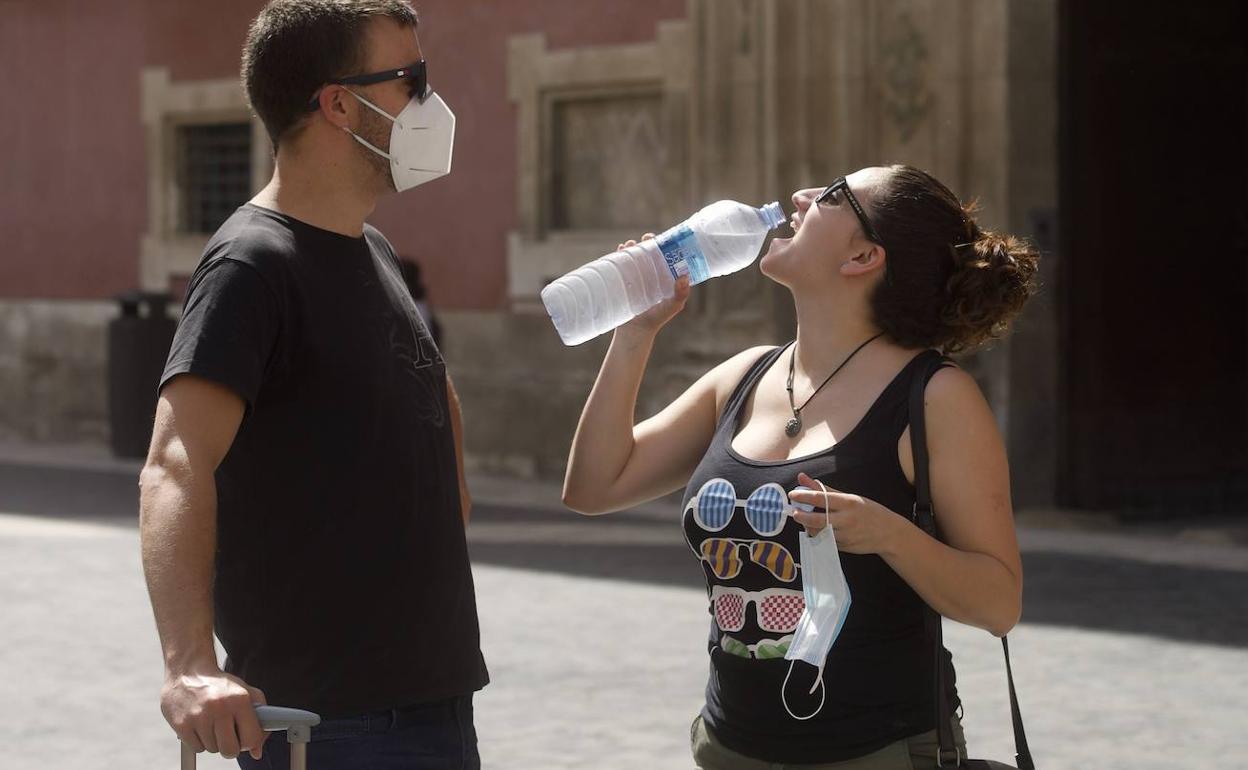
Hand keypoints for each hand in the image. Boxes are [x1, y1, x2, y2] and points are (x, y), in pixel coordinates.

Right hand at [161, 665, 267, 760]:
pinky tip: (200, 725)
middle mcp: (220, 708)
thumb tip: (257, 751)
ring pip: (212, 750)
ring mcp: (199, 717)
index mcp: (240, 700)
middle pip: (230, 750)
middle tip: (228, 735)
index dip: (250, 743)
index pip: (251, 739)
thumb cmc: (219, 685)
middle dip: (231, 747)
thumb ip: (260, 719)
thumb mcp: (246, 692)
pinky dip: (199, 741)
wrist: (188, 671)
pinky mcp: (181, 724)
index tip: (245, 738)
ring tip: (211, 723)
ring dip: (214, 741)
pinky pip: (197, 748)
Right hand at [616, 234, 690, 334]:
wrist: (635, 330)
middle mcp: (651, 274)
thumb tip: (685, 276)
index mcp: (665, 276)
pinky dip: (620, 254)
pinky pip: (621, 264)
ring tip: (631, 244)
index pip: (666, 256)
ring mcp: (636, 276)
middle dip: (648, 242)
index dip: (665, 245)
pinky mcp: (624, 280)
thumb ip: (681, 293)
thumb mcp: (673, 305)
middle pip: (649, 252)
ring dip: (633, 246)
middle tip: (647, 238)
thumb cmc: (657, 318)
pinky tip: (621, 249)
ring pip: (635, 256)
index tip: (665, 238)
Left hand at [787, 472, 903, 554]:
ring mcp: (846, 536)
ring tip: (805, 519)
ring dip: (808, 526)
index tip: (793, 494)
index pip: (821, 498)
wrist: (889, 533)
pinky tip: (816, 529)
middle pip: (817, 519)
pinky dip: (818, 535)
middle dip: (802, 516)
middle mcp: (847, 520)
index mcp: (848, 503)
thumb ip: (825, 489)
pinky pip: (826, 541)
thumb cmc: (868, 511)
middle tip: (795, 512)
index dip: (804, 496)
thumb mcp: (850, 497)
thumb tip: (803, 478)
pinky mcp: (844, 547)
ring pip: (819, 533)